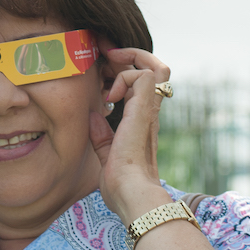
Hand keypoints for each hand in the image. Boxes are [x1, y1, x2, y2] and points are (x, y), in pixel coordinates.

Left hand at [88, 47, 172, 221]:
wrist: (131, 195)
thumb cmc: (121, 185)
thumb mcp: (106, 156)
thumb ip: (101, 136)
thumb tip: (93, 117)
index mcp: (140, 122)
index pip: (141, 84)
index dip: (125, 70)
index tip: (104, 67)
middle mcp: (148, 113)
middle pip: (154, 69)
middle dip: (129, 56)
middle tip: (105, 54)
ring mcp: (148, 111)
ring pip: (156, 67)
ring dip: (131, 59)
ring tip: (110, 65)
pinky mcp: (144, 111)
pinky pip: (143, 76)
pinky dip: (124, 77)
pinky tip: (110, 97)